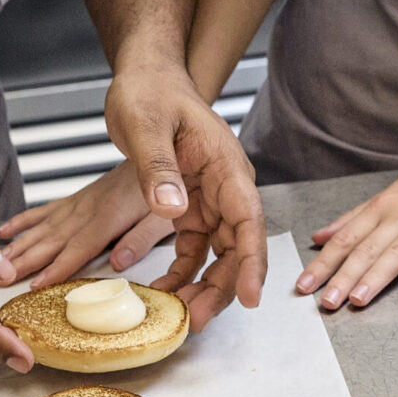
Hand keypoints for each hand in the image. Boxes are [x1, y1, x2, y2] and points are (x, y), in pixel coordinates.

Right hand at [0, 160, 174, 287]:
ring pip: (44, 225)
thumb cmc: (173, 179)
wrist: (165, 141)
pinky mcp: (82, 195)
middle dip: (24, 260)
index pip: (79, 246)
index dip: (56, 267)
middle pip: (52, 239)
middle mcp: (91, 206)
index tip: (34, 284)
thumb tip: (118, 262)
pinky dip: (26, 220)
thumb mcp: (166, 215)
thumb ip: (141, 237)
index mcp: (112, 214)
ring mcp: (83, 200)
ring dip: (19, 244)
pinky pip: (48, 209)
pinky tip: (9, 229)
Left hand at [104, 66, 265, 329]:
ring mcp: (209, 199)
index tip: (251, 296)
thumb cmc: (149, 91)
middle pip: (237, 246)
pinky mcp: (189, 207)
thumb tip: (170, 208)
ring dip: (203, 286)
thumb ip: (157, 166)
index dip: (252, 262)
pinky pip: (192, 249)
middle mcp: (225, 186)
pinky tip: (162, 290)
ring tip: (179, 315)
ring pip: (217, 254)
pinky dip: (180, 272)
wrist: (144, 77)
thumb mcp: (146, 124)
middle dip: (223, 287)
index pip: (248, 220)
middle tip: (197, 319)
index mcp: (225, 165)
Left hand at [298, 146, 397, 309]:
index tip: (303, 285)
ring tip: (357, 301)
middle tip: (325, 302)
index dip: (323, 262)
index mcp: (382, 207)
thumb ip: (354, 218)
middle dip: (343, 276)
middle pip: (367, 248)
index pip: (346, 238)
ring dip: (376, 277)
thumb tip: (319, 237)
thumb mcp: (388, 195)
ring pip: (397, 252)